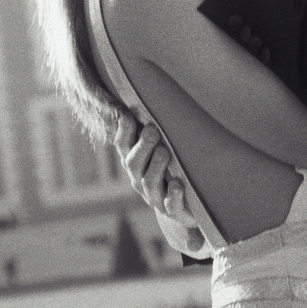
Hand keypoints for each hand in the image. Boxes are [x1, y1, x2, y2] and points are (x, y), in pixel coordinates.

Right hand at [115, 119, 204, 252]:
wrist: (183, 208)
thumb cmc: (170, 169)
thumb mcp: (160, 148)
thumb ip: (151, 129)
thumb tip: (151, 96)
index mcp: (134, 161)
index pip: (123, 145)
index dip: (123, 131)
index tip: (127, 115)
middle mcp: (139, 179)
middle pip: (134, 163)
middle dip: (142, 146)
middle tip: (152, 130)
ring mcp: (154, 196)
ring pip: (149, 182)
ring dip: (156, 166)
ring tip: (165, 153)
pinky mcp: (172, 211)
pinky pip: (170, 205)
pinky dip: (173, 195)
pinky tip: (178, 185)